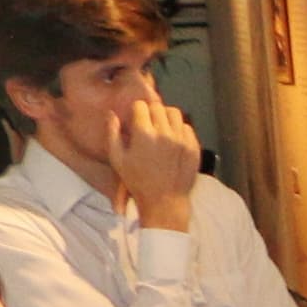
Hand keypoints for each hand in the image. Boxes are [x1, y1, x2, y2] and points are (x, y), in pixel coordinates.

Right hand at [111, 92, 201, 229]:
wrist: (165, 200)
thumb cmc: (137, 181)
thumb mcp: (117, 158)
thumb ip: (112, 133)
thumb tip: (112, 114)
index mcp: (144, 134)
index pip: (141, 105)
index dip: (137, 110)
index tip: (136, 119)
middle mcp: (165, 134)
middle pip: (158, 107)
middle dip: (151, 112)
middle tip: (148, 123)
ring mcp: (182, 140)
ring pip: (175, 113)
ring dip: (166, 117)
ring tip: (161, 127)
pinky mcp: (194, 147)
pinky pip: (187, 128)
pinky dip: (179, 129)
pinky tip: (172, 139)